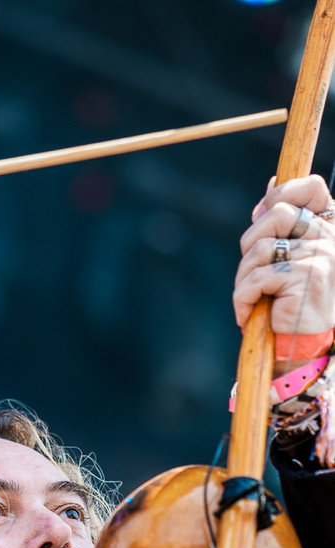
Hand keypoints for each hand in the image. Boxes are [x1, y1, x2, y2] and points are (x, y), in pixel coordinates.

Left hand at [234, 175, 334, 341]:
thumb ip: (278, 224)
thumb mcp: (283, 258)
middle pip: (277, 213)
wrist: (300, 343)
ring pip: (260, 248)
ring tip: (252, 298)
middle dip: (249, 243)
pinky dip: (243, 298)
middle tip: (250, 272)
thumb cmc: (288, 301)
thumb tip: (272, 183)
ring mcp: (321, 257)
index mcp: (327, 229)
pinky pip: (257, 278)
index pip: (312, 187)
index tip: (262, 214)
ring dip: (244, 277)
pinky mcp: (306, 278)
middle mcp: (329, 239)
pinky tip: (248, 313)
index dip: (283, 193)